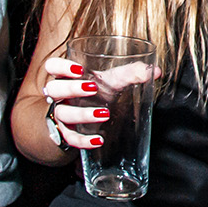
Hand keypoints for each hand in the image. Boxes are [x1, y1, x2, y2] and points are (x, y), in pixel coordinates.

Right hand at [40, 56, 158, 149]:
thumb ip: (132, 73)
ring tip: (104, 114)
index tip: (79, 69)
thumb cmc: (99, 91)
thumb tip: (155, 71)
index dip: (60, 66)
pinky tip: (99, 140)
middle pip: (54, 89)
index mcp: (69, 76)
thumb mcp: (113, 80)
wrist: (88, 115)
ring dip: (82, 114)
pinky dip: (84, 141)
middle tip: (92, 88)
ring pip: (62, 114)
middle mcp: (61, 95)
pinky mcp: (67, 133)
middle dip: (71, 88)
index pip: (52, 66)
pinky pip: (70, 139)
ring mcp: (62, 115)